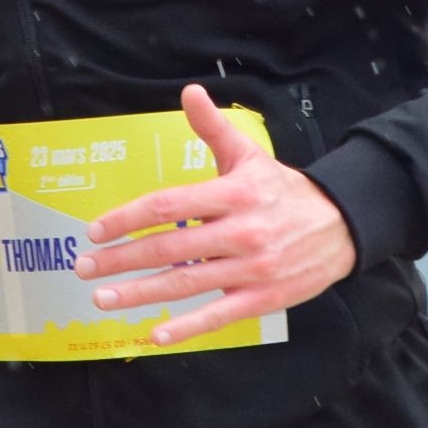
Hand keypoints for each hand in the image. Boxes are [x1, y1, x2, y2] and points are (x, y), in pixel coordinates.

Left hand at [74, 83, 358, 347]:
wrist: (342, 225)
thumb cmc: (283, 190)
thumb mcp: (250, 155)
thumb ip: (213, 128)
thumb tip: (189, 92)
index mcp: (234, 193)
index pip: (169, 205)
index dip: (128, 218)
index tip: (96, 230)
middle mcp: (241, 231)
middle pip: (170, 247)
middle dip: (122, 259)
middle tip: (85, 268)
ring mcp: (251, 268)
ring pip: (186, 283)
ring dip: (141, 293)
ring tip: (104, 299)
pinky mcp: (263, 298)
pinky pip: (218, 315)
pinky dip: (186, 328)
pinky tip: (156, 335)